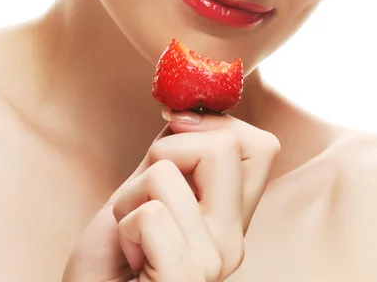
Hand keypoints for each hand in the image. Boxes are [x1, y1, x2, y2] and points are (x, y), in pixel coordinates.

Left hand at [63, 112, 279, 281]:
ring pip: (169, 173)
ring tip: (132, 230)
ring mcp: (214, 261)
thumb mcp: (145, 192)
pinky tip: (130, 254)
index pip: (262, 146)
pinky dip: (126, 225)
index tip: (179, 130)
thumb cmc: (114, 257)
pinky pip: (153, 215)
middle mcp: (233, 238)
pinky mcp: (186, 280)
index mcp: (230, 216)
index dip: (218, 123)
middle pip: (225, 144)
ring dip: (131, 194)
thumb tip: (185, 111)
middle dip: (167, 149)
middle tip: (147, 191)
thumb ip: (172, 155)